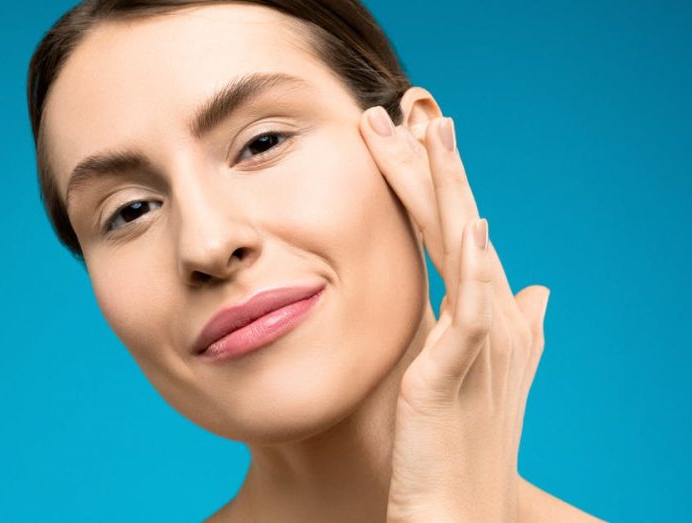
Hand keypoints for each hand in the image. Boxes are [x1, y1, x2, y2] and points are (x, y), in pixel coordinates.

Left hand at [358, 106, 550, 520]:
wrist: (458, 506)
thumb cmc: (457, 442)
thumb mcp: (476, 371)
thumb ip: (495, 323)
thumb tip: (537, 287)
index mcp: (484, 311)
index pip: (451, 230)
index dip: (426, 183)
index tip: (397, 139)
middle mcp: (493, 316)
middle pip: (457, 223)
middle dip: (429, 166)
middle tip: (397, 112)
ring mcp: (482, 340)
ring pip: (465, 248)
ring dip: (449, 189)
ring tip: (434, 133)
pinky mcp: (461, 369)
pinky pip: (472, 309)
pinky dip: (475, 267)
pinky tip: (469, 227)